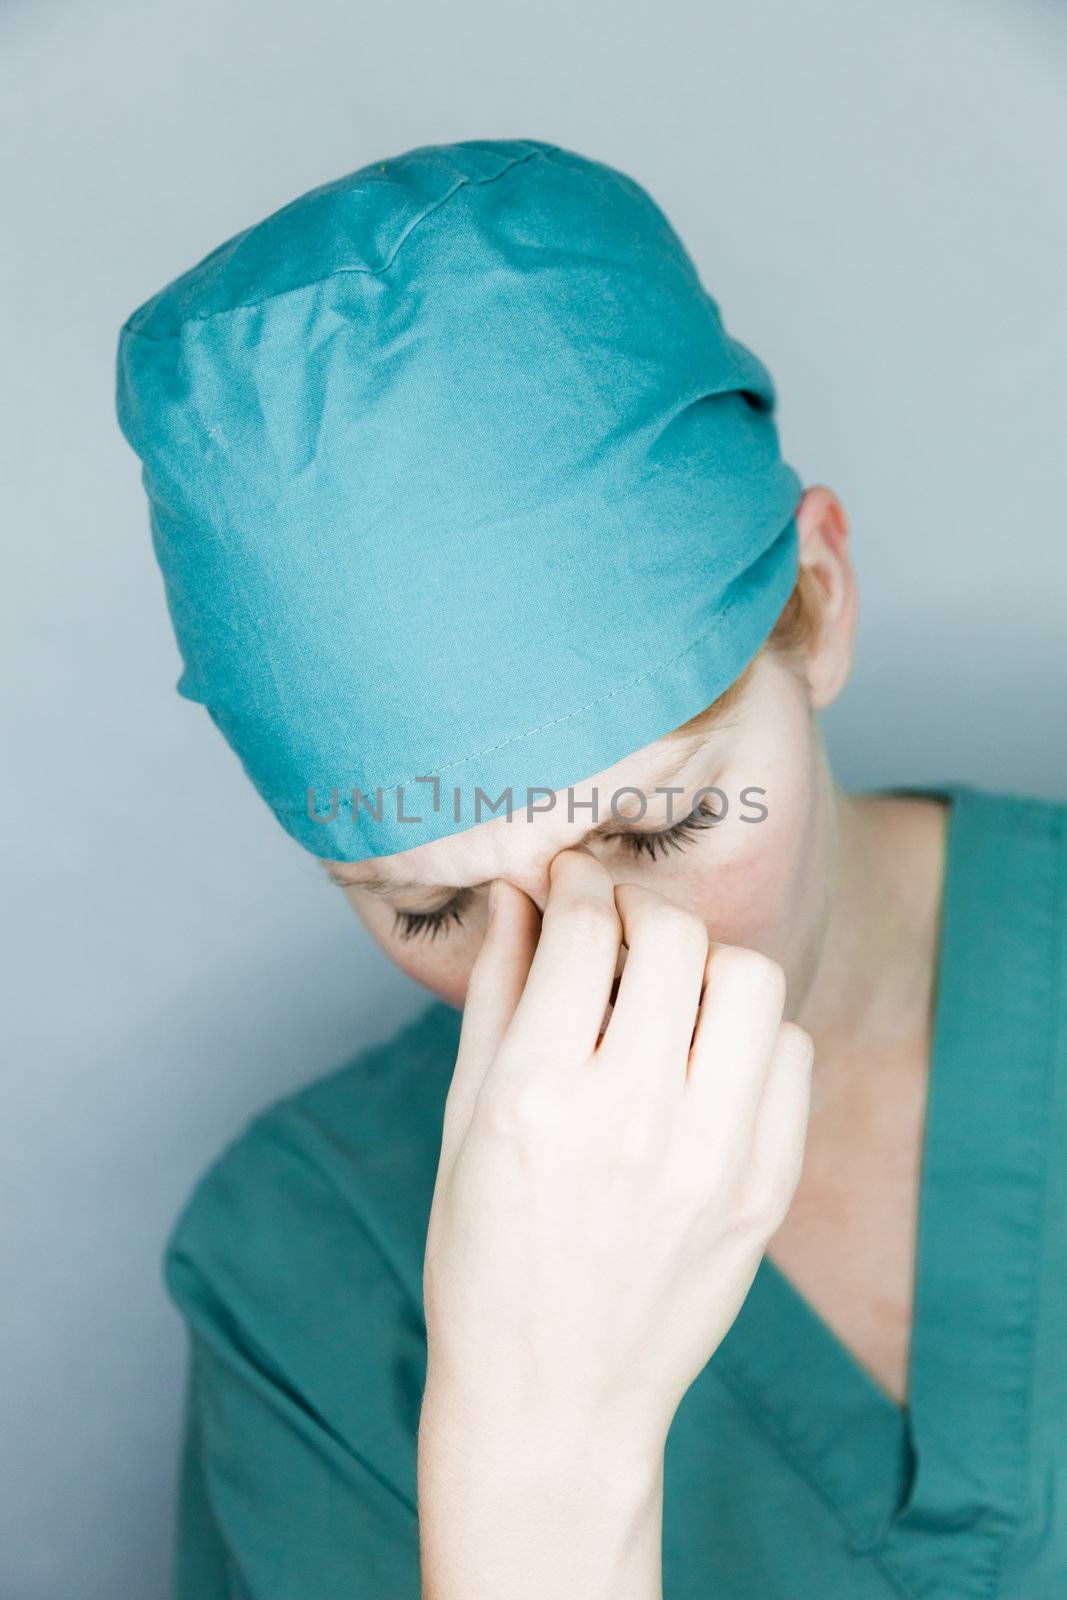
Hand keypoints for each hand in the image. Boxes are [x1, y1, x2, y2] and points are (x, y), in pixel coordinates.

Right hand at [421, 845, 813, 1452]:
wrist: (554, 1396)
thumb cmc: (484, 1255)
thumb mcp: (463, 1120)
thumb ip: (497, 994)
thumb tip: (520, 894)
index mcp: (537, 1098)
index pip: (583, 931)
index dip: (576, 884)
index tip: (570, 880)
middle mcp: (633, 1121)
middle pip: (676, 937)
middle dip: (639, 910)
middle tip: (617, 929)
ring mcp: (711, 1160)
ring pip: (751, 979)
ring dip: (706, 963)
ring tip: (671, 993)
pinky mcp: (765, 1191)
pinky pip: (793, 1054)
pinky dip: (753, 1032)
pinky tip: (708, 1056)